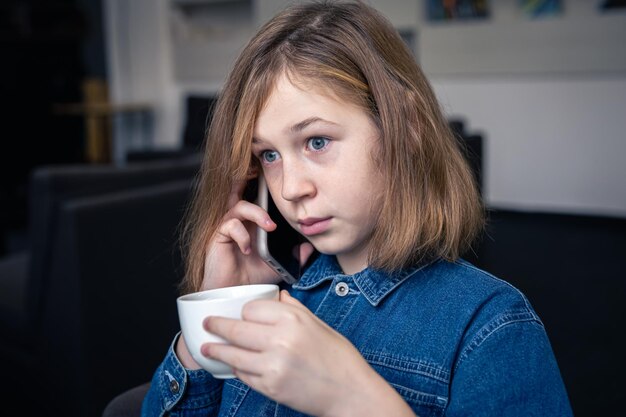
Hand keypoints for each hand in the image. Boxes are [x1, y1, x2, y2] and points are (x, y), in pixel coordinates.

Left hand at [200, 290, 414, 416]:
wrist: (350, 392)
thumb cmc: (338, 357)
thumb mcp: (319, 324)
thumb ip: (294, 308)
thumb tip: (276, 296)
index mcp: (293, 319)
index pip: (251, 308)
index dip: (244, 311)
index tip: (240, 314)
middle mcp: (280, 340)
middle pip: (236, 329)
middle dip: (216, 326)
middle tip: (208, 324)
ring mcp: (272, 366)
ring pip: (233, 354)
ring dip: (216, 350)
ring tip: (206, 348)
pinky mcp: (270, 388)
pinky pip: (244, 375)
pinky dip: (237, 369)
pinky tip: (233, 366)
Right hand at [201, 177, 312, 289]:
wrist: (234, 294)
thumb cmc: (252, 278)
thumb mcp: (278, 265)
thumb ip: (293, 256)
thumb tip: (309, 247)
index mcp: (252, 222)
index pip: (256, 198)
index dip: (260, 185)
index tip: (271, 174)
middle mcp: (239, 220)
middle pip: (240, 191)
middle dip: (249, 180)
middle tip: (260, 174)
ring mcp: (227, 227)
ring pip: (240, 206)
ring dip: (257, 213)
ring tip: (270, 226)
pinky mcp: (218, 236)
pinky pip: (230, 225)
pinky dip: (243, 235)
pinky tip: (249, 249)